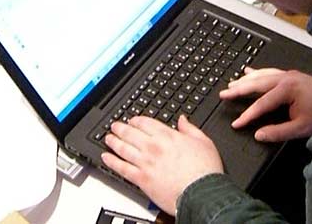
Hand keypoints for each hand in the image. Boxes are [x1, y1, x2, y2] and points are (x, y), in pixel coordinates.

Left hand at [102, 115, 223, 214]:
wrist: (201, 192)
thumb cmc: (205, 170)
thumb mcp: (204, 142)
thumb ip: (190, 129)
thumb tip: (183, 120)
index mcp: (168, 136)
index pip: (146, 123)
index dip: (136, 120)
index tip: (132, 120)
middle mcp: (154, 147)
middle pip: (131, 133)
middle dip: (121, 128)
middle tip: (115, 126)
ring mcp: (146, 163)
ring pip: (123, 148)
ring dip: (113, 142)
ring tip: (108, 138)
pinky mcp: (141, 179)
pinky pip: (122, 168)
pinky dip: (112, 162)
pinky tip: (106, 158)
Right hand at [219, 68, 311, 141]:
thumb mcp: (301, 128)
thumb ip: (278, 132)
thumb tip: (259, 135)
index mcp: (286, 89)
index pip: (261, 104)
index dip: (247, 115)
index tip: (236, 123)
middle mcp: (285, 78)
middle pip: (256, 84)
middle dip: (238, 89)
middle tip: (223, 94)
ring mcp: (288, 74)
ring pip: (261, 75)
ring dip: (245, 80)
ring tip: (232, 84)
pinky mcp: (291, 75)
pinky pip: (269, 71)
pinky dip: (257, 72)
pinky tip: (249, 71)